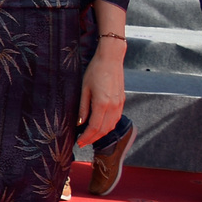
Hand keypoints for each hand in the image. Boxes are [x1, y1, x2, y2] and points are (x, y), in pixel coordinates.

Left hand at [77, 8, 127, 147]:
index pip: (94, 127)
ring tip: (90, 137)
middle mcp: (114, 106)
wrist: (111, 59)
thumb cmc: (95, 71)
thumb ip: (83, 108)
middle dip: (93, 138)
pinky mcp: (122, 101)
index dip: (86, 137)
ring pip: (112, 126)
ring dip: (101, 134)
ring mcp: (120, 104)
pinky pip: (116, 119)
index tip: (79, 142)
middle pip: (104, 130)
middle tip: (83, 143)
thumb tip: (80, 123)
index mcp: (103, 104)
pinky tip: (101, 127)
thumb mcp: (84, 89)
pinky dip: (108, 126)